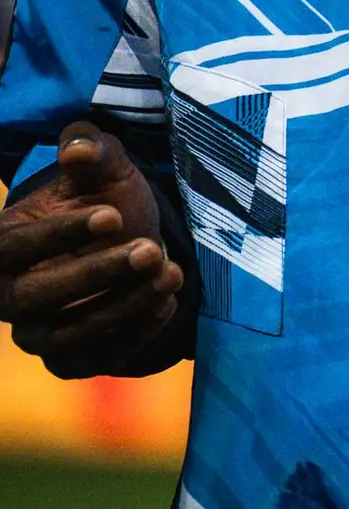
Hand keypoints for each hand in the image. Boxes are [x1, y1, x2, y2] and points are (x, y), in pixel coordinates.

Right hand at [0, 124, 188, 374]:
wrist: (131, 248)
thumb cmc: (106, 205)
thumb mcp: (104, 171)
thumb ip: (91, 152)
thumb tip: (78, 146)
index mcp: (0, 247)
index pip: (8, 248)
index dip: (57, 234)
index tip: (111, 216)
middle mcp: (8, 297)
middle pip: (33, 297)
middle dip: (94, 274)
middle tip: (149, 248)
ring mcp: (37, 334)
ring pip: (67, 334)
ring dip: (122, 306)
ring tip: (171, 272)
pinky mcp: (73, 361)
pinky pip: (98, 357)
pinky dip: (135, 333)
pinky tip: (168, 302)